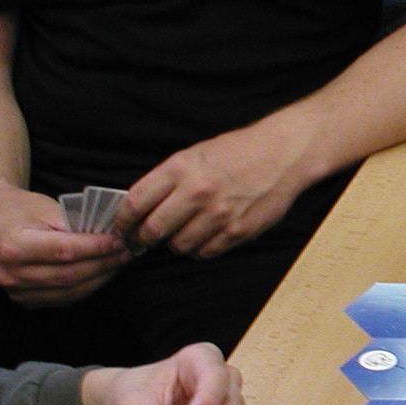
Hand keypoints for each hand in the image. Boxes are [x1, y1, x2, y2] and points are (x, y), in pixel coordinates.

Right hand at [0, 186, 127, 306]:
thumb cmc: (24, 211)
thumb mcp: (48, 207)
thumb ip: (76, 224)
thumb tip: (112, 238)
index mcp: (13, 246)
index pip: (64, 251)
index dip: (96, 248)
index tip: (119, 240)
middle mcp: (10, 274)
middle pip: (69, 275)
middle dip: (104, 264)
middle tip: (126, 252)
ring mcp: (17, 292)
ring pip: (70, 291)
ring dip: (101, 278)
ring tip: (119, 262)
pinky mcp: (26, 301)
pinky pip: (65, 298)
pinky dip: (88, 287)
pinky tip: (103, 273)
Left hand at [123, 123, 305, 259]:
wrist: (282, 154)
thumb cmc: (237, 152)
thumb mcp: (194, 155)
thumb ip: (166, 181)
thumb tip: (139, 210)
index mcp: (180, 168)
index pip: (135, 203)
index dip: (122, 222)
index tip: (122, 228)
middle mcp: (197, 192)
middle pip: (152, 231)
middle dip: (143, 239)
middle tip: (145, 239)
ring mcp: (219, 214)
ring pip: (178, 246)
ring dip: (174, 244)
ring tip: (182, 232)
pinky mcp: (238, 231)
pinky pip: (205, 252)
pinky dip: (199, 249)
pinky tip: (204, 236)